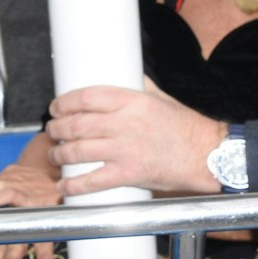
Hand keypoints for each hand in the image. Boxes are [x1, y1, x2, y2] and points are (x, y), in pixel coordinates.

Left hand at [45, 85, 227, 196]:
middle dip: (57, 128)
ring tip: (55, 154)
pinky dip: (74, 185)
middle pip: (78, 124)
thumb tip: (123, 74)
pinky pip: (93, 181)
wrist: (206, 155)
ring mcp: (127, 150)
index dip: (65, 102)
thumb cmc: (185, 126)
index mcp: (132, 101)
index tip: (55, 107)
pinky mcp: (130, 174)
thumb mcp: (160, 98)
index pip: (88, 97)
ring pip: (80, 151)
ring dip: (60, 154)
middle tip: (51, 131)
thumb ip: (139, 87)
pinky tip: (64, 185)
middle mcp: (126, 124)